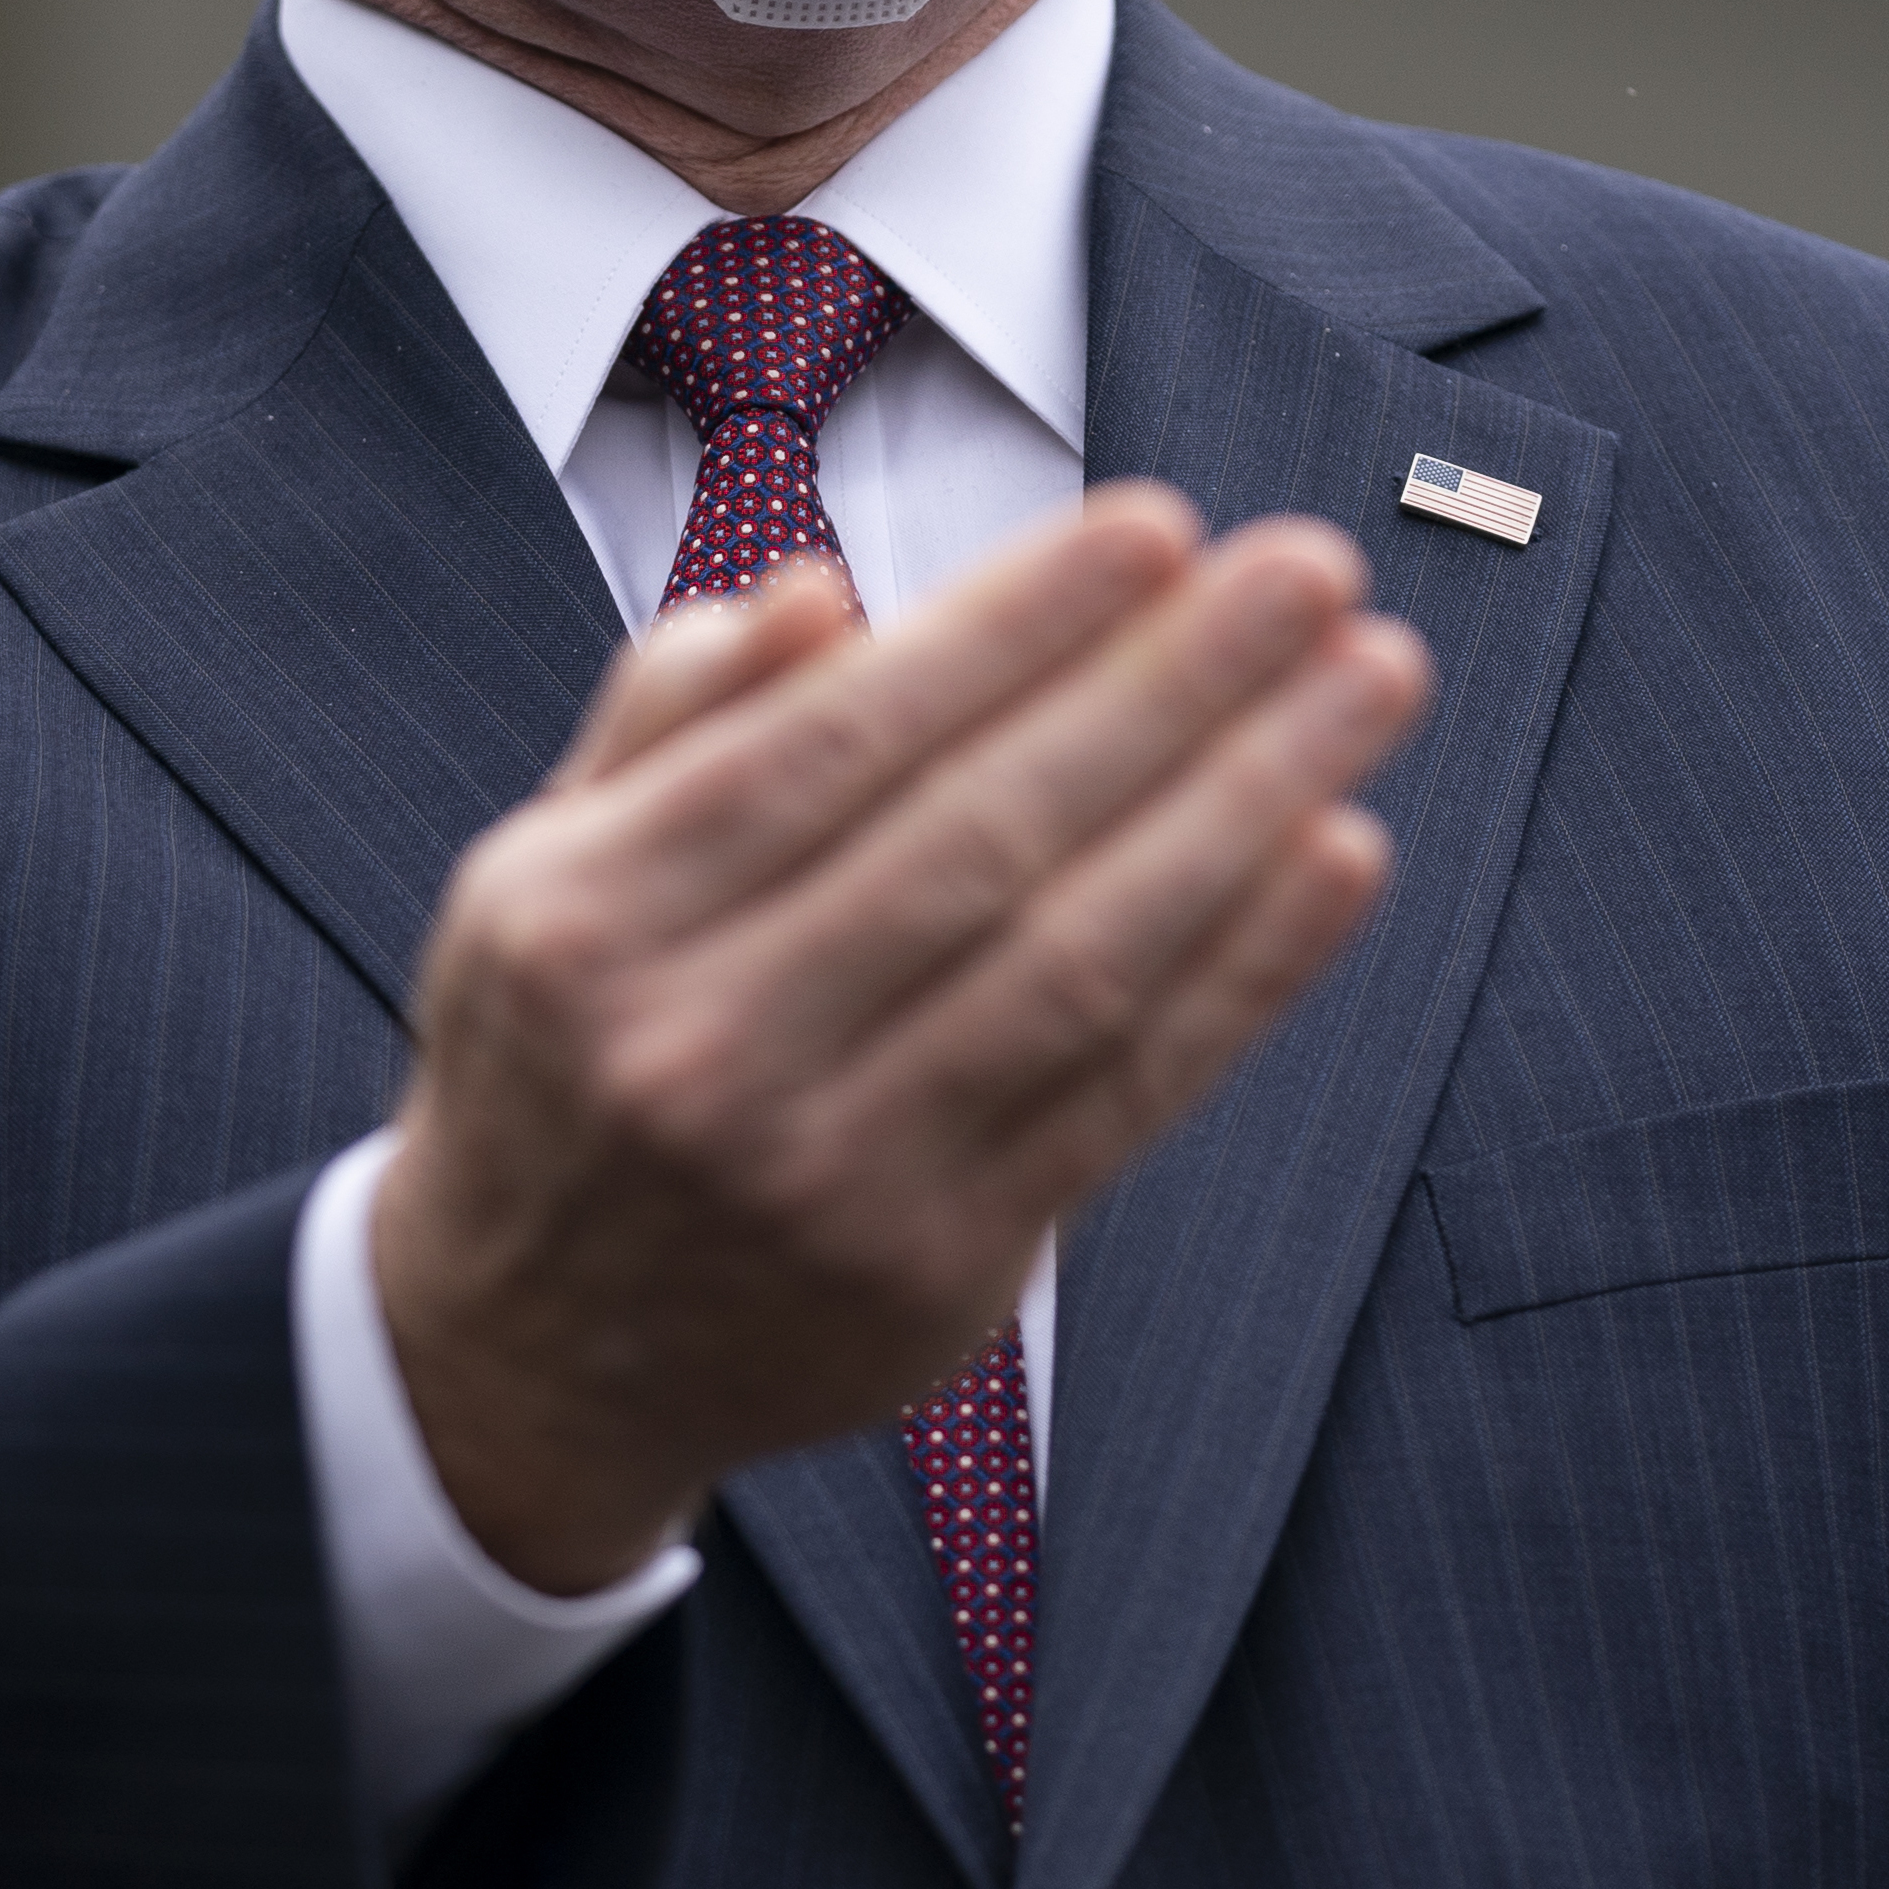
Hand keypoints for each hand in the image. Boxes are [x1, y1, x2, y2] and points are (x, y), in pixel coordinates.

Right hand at [374, 487, 1433, 1591]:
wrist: (523, 1362)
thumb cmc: (562, 1059)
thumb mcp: (538, 869)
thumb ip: (668, 714)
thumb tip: (826, 596)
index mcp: (592, 917)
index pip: (839, 736)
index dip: (1014, 623)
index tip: (1157, 526)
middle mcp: (702, 1045)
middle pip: (980, 836)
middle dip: (1169, 685)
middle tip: (1312, 567)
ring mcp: (825, 1173)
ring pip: (1075, 961)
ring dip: (1245, 804)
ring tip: (1366, 683)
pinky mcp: (936, 1273)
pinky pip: (1122, 1096)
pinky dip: (1245, 972)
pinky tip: (1337, 854)